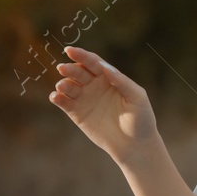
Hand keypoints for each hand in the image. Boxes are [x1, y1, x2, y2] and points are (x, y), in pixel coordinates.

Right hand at [49, 46, 160, 164]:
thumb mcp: (137, 97)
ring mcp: (85, 99)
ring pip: (69, 86)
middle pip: (79, 72)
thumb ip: (122, 82)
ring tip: (62, 86)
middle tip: (62, 68)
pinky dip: (57, 98)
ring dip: (63, 84)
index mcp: (110, 77)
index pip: (93, 62)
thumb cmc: (141, 118)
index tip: (70, 50)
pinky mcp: (78, 114)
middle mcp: (95, 85)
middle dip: (70, 69)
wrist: (135, 145)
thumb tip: (105, 67)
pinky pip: (64, 103)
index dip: (81, 55)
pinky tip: (56, 97)